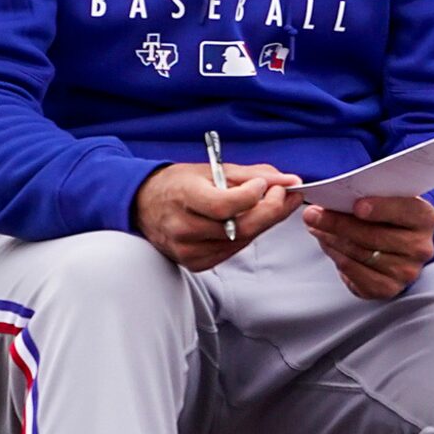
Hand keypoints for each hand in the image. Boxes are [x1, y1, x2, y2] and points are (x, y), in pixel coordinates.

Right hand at [133, 161, 301, 270]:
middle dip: (271, 211)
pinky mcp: (195, 263)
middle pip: (239, 228)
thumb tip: (289, 180)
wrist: (144, 205)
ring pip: (241, 241)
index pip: (223, 205)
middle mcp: (183, 228)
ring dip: (263, 223)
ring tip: (272, 204)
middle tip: (285, 195)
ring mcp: (187, 250)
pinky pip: (232, 251)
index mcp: (183, 198)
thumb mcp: (212, 170)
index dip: (252, 196)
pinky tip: (249, 220)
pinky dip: (246, 235)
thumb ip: (252, 175)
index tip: (266, 184)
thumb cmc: (179, 184)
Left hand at [303, 191, 433, 299]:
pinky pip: (355, 273)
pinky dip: (337, 257)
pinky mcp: (388, 288)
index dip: (381, 208)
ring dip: (332, 239)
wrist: (401, 247)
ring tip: (315, 226)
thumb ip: (372, 196)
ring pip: (361, 254)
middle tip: (313, 214)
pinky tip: (327, 244)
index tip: (357, 205)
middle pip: (375, 236)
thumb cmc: (390, 218)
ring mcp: (406, 271)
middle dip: (339, 224)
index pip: (404, 211)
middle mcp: (420, 247)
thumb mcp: (389, 201)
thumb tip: (336, 197)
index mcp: (425, 219)